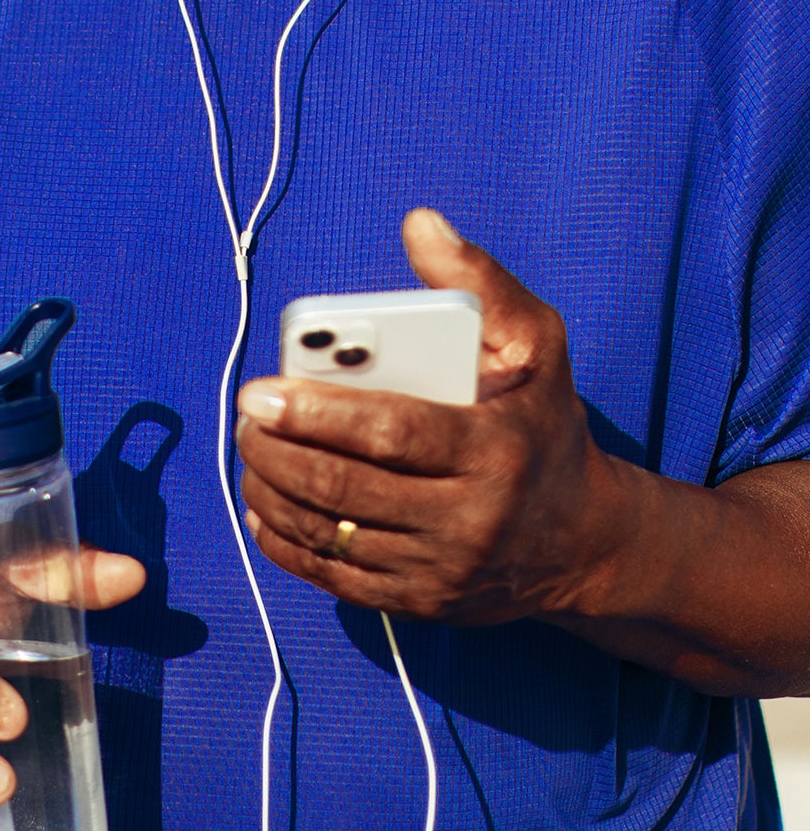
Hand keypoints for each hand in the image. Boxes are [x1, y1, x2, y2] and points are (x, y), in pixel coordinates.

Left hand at [235, 207, 622, 623]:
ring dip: (272, 490)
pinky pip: (335, 578)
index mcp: (493, 449)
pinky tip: (264, 505)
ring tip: (250, 450)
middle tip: (245, 416)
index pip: (390, 432)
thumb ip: (479, 282)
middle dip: (278, 450)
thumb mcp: (535, 346)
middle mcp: (469, 519)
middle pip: (346, 485)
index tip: (261, 392)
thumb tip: (421, 225)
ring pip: (331, 533)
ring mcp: (442, 571)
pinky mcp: (421, 605)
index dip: (317, 413)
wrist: (585, 541)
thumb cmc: (543, 424)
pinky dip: (286, 542)